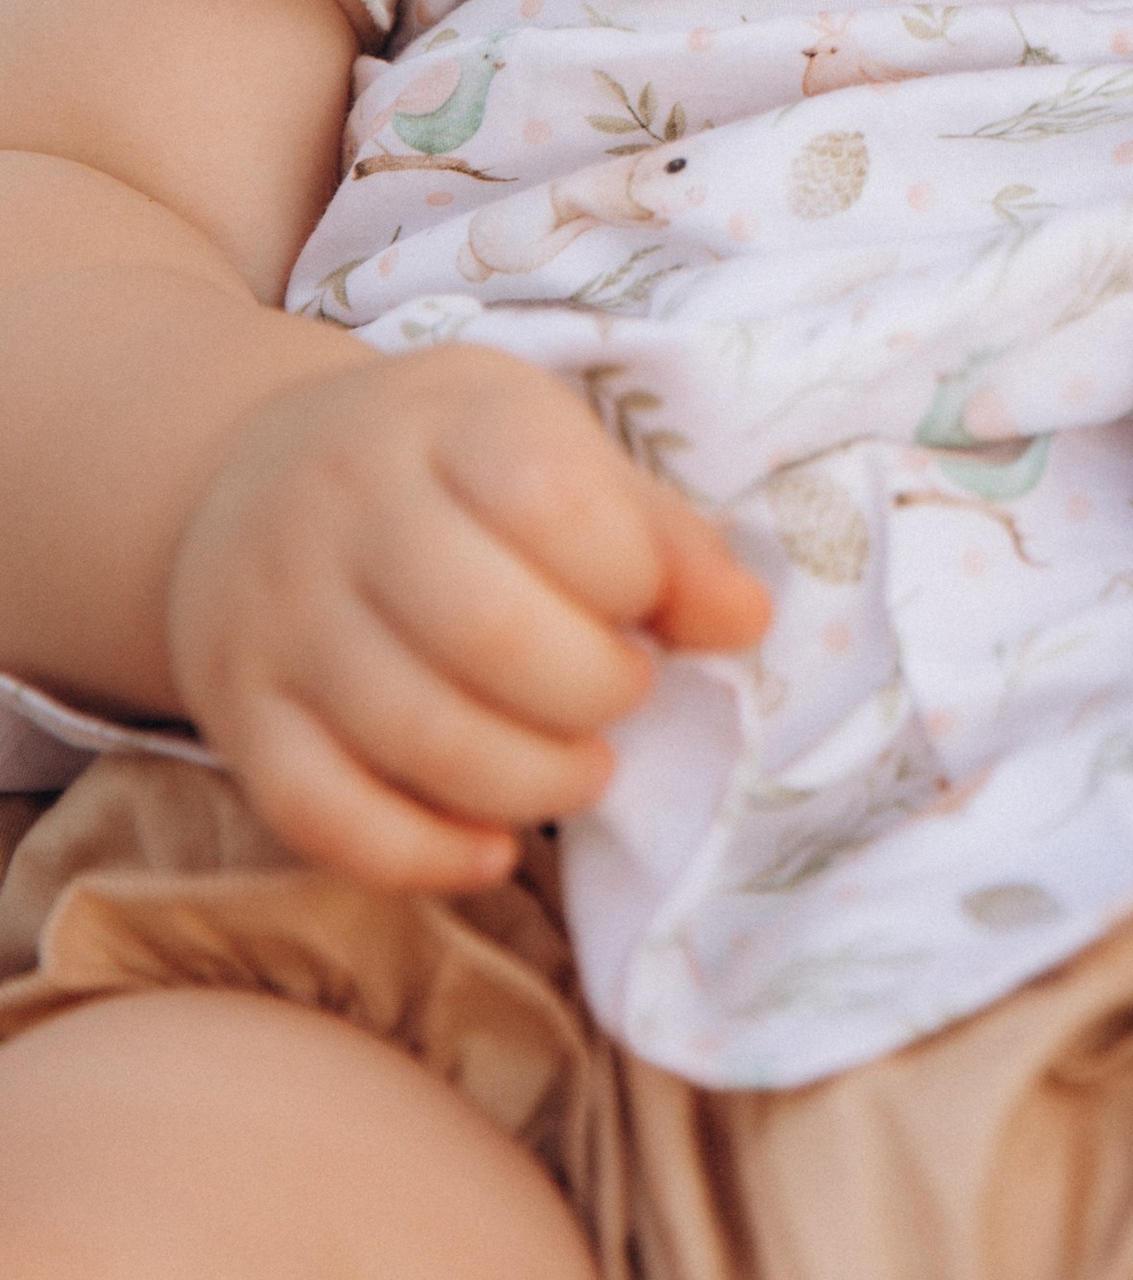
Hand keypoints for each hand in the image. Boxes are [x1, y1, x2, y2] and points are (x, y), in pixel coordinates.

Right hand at [165, 342, 770, 889]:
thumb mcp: (550, 445)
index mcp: (445, 423)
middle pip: (487, 631)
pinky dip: (420, 855)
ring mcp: (282, 619)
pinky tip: (492, 852)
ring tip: (583, 770)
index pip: (550, 498)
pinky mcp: (240, 717)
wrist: (247, 477)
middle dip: (593, 690)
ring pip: (413, 735)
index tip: (649, 603)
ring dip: (530, 780)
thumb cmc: (443, 466)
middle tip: (625, 695)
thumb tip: (746, 621)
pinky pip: (322, 814)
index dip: (631, 573)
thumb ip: (655, 532)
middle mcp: (347, 513)